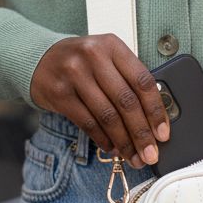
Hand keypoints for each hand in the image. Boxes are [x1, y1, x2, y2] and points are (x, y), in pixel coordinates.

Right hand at [29, 34, 170, 168]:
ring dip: (123, 142)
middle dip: (141, 133)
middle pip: (126, 101)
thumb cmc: (83, 62)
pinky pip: (87, 122)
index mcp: (112, 45)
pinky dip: (103, 139)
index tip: (163, 133)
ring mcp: (74, 74)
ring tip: (132, 156)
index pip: (142, 80)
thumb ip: (128, 80)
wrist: (40, 59)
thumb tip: (154, 119)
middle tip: (150, 153)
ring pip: (107, 115)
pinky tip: (111, 148)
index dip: (156, 110)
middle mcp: (93, 56)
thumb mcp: (107, 59)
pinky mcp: (59, 93)